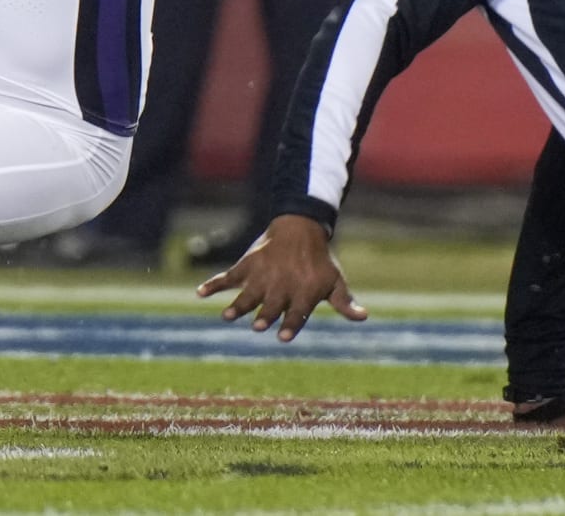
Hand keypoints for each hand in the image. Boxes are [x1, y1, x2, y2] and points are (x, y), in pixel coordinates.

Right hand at [196, 214, 365, 341]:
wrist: (301, 227)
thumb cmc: (319, 261)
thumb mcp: (335, 281)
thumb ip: (344, 302)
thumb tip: (364, 317)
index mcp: (303, 293)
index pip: (298, 313)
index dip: (291, 325)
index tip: (283, 337)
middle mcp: (281, 285)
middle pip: (272, 305)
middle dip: (265, 315)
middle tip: (259, 325)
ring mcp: (262, 275)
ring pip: (248, 293)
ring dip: (238, 305)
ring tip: (227, 315)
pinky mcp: (247, 266)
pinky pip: (228, 276)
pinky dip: (213, 284)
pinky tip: (200, 292)